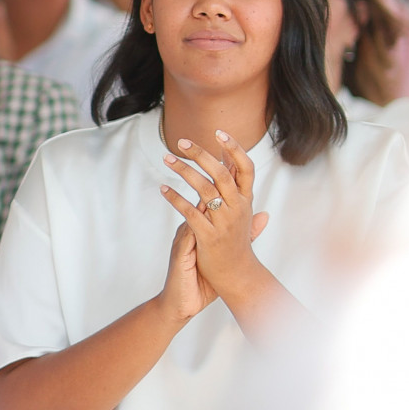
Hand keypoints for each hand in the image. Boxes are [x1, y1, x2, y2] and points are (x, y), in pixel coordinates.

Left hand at [157, 129, 269, 311]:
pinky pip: (190, 212)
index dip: (235, 149)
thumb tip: (231, 160)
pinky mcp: (208, 236)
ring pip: (205, 189)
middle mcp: (238, 208)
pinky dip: (175, 198)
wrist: (238, 277)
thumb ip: (237, 186)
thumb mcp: (242, 213)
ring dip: (184, 171)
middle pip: (222, 173)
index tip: (219, 133)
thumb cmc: (237, 243)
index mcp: (246, 201)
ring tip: (166, 159)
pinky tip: (163, 189)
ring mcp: (224, 222)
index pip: (246, 168)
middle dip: (202, 155)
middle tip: (182, 141)